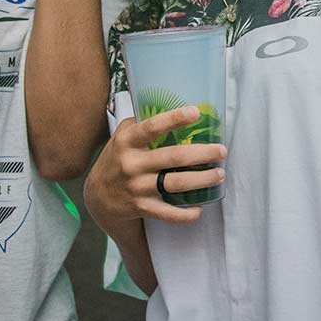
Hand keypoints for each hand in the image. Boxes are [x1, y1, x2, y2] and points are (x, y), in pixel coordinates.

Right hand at [83, 105, 225, 232]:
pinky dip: (184, 214)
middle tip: (222, 151)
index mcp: (127, 142)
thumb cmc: (117, 158)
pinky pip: (166, 213)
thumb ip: (142, 124)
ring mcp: (137, 187)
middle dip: (202, 154)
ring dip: (201, 180)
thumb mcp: (121, 137)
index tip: (195, 112)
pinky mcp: (141, 207)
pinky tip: (199, 209)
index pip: (152, 127)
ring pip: (175, 184)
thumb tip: (173, 106)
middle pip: (173, 157)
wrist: (98, 196)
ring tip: (220, 175)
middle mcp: (132, 164)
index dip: (174, 119)